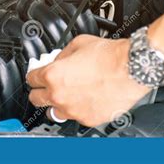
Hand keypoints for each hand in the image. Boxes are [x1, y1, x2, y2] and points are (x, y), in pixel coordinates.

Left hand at [27, 35, 149, 126]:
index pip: (31, 78)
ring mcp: (74, 111)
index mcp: (53, 76)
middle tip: (49, 84)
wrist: (133, 68)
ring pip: (54, 112)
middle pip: (36, 99)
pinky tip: (86, 98)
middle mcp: (60, 96)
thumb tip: (57, 60)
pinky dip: (78, 109)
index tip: (38, 73)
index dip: (35, 74)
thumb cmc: (110, 56)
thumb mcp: (78, 44)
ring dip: (57, 103)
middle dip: (40, 90)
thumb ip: (62, 55)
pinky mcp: (89, 119)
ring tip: (68, 94)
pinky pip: (76, 116)